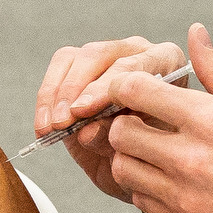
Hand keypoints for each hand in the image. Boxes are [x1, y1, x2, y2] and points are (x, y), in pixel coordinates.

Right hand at [34, 34, 183, 201]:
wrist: (148, 161)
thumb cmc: (155, 153)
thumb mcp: (145, 154)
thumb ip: (119, 139)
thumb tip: (86, 132)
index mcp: (168, 63)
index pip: (134, 67)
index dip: (104, 89)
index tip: (83, 112)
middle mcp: (138, 51)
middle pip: (100, 55)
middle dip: (76, 90)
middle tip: (63, 120)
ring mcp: (109, 54)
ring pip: (75, 59)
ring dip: (57, 94)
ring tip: (50, 126)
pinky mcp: (81, 64)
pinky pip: (59, 68)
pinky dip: (47, 98)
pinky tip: (44, 126)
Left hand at [88, 25, 212, 212]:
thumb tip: (195, 35)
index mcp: (211, 121)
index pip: (134, 90)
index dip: (127, 85)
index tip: (137, 90)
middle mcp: (192, 159)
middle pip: (120, 132)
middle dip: (127, 122)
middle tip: (149, 123)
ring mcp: (187, 198)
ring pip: (125, 171)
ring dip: (135, 158)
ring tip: (161, 154)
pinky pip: (143, 204)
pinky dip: (150, 190)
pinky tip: (176, 182)